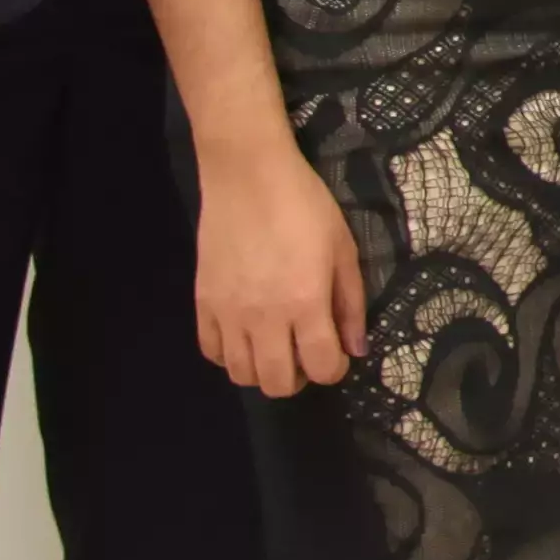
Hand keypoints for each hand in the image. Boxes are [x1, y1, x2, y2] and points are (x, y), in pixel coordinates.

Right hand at [193, 151, 370, 397]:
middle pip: (277, 383)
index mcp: (306, 303)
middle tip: (306, 355)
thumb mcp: (342, 248)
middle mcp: (264, 318)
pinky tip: (244, 337)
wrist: (248, 176)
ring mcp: (228, 313)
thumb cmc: (305, 206)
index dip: (334, 369)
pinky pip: (210, 351)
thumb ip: (350, 303)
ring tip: (275, 348)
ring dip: (263, 371)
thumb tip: (356, 348)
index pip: (321, 367)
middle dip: (299, 378)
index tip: (337, 354)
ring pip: (241, 375)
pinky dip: (228, 355)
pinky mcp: (203, 303)